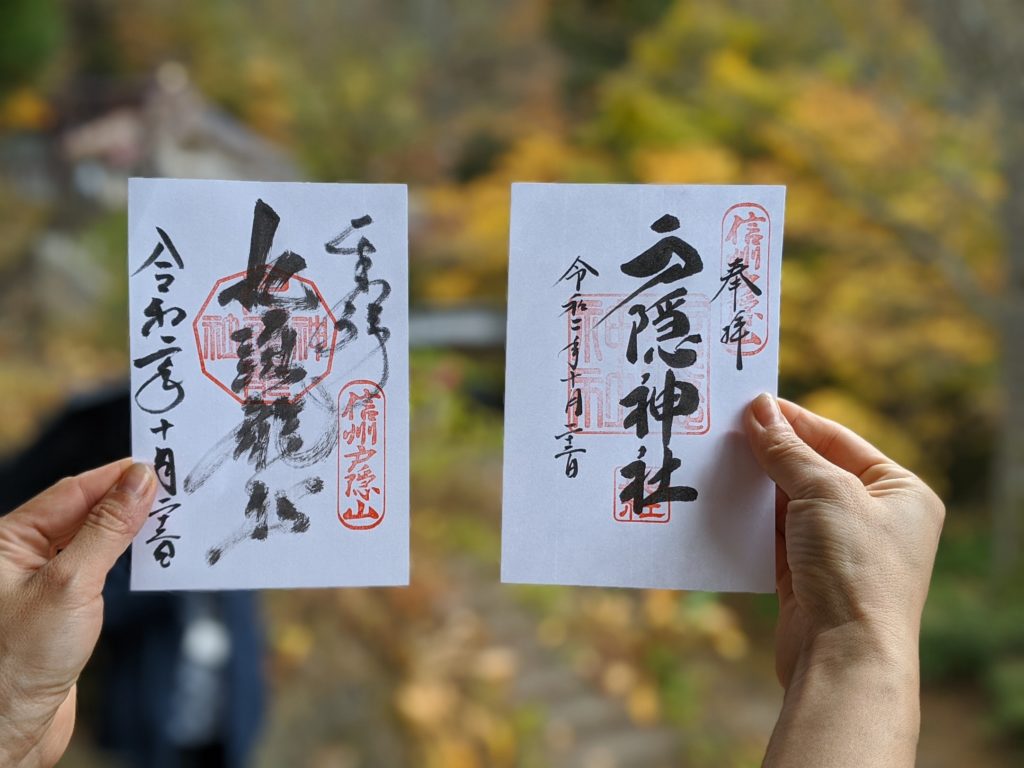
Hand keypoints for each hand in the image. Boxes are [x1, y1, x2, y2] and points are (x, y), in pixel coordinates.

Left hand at [0, 460, 155, 767]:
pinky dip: (130, 558)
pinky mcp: (64, 608)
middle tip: (177, 489)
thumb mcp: (70, 583)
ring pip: (97, 539)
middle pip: (86, 510)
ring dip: (133, 529)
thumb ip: (108, 528)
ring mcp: (45, 581)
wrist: (9, 730)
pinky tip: (154, 555)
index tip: (160, 465)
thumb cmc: (18, 660)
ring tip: (174, 519)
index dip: (117, 476)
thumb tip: (140, 480)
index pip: (73, 491)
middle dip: (130, 499)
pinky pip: (101, 569)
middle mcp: (23, 555)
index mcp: (9, 539)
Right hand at [745, 394, 943, 766]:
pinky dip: (748, 521)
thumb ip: (787, 450)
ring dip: (754, 487)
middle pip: (810, 469)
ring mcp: (839, 549)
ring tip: (714, 462)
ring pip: (787, 503)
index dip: (793, 421)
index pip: (837, 440)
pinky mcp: (806, 575)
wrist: (844, 656)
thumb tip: (758, 408)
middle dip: (768, 454)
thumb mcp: (824, 492)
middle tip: (722, 431)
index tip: (749, 404)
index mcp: (900, 491)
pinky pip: (772, 536)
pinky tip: (720, 502)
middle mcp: (874, 518)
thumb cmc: (853, 569)